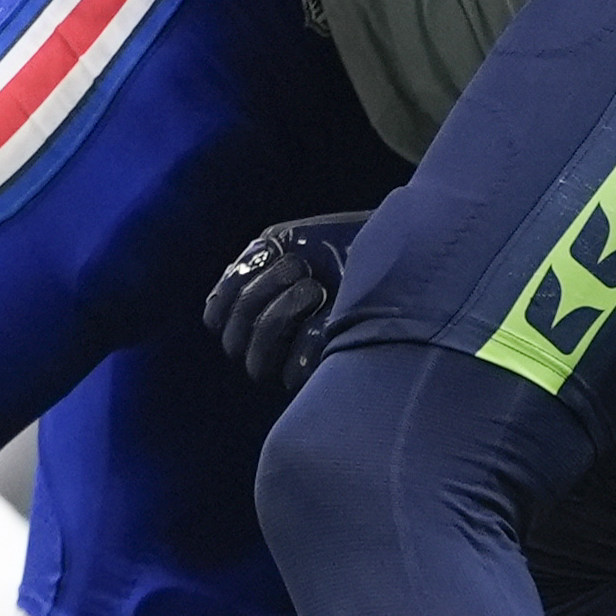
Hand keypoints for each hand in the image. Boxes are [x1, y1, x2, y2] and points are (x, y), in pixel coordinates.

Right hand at [204, 211, 374, 391]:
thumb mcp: (292, 240)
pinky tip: (330, 318)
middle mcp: (272, 342)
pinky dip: (306, 344)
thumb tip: (230, 285)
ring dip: (278, 319)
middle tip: (299, 266)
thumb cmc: (344, 247)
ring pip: (257, 362)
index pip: (215, 315)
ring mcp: (297, 362)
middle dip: (259, 297)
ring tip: (315, 288)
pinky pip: (296, 373)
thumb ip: (254, 259)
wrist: (399, 254)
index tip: (270, 254)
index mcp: (257, 308)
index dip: (232, 288)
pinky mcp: (327, 375)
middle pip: (233, 339)